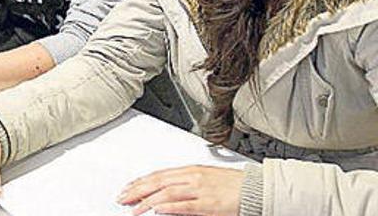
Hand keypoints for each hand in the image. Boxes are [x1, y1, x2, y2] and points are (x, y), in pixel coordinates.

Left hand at [117, 165, 244, 215]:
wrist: (257, 189)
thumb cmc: (233, 185)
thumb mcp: (205, 179)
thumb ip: (185, 184)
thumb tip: (165, 192)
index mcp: (190, 170)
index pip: (158, 175)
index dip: (140, 182)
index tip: (128, 188)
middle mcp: (192, 177)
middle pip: (158, 182)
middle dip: (138, 190)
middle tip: (123, 198)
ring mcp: (200, 190)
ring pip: (167, 193)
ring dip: (147, 201)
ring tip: (135, 208)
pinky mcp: (209, 204)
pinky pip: (185, 205)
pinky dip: (169, 207)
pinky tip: (157, 209)